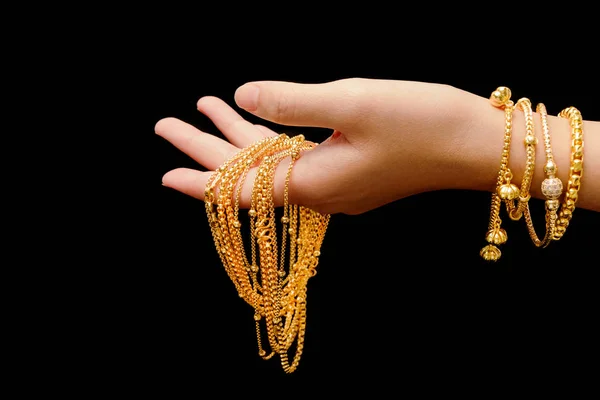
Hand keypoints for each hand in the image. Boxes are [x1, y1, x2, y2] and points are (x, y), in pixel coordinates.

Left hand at [157, 78, 480, 214]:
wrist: (475, 144)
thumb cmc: (423, 124)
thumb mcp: (354, 102)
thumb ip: (292, 101)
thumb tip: (242, 96)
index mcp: (314, 184)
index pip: (243, 191)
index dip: (200, 180)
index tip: (164, 174)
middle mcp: (320, 192)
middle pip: (250, 174)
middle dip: (206, 149)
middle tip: (167, 124)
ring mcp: (336, 183)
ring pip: (272, 162)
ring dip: (238, 137)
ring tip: (204, 106)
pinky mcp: (351, 170)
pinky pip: (297, 156)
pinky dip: (272, 136)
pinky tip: (258, 117)